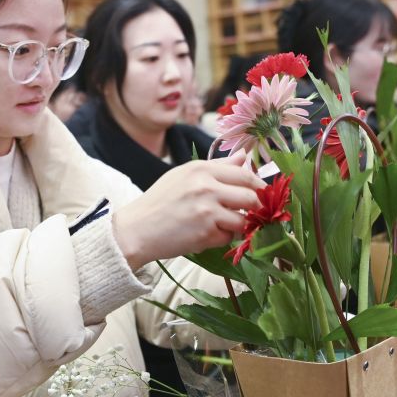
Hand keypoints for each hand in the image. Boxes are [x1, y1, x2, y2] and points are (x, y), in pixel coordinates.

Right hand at [112, 153, 263, 269]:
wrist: (135, 230)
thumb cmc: (159, 202)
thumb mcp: (184, 175)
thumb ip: (217, 167)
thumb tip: (244, 157)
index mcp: (201, 168)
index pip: (245, 174)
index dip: (258, 186)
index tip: (261, 195)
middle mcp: (207, 186)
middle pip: (251, 196)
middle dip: (254, 208)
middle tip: (249, 214)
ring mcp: (207, 209)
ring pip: (244, 220)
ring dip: (238, 226)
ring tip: (221, 225)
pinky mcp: (206, 232)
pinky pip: (229, 237)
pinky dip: (222, 239)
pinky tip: (205, 235)